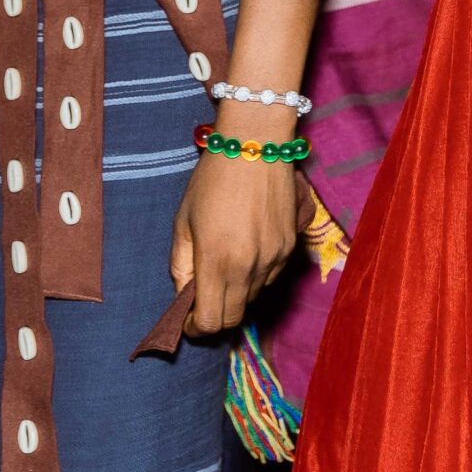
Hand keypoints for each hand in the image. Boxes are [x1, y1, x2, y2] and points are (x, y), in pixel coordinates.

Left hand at [170, 146, 300, 335]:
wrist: (257, 143)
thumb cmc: (213, 179)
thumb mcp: (184, 220)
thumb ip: (181, 263)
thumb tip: (183, 294)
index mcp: (217, 262)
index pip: (210, 322)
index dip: (196, 328)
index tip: (188, 319)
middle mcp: (249, 268)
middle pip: (233, 317)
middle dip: (215, 316)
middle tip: (204, 299)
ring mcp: (274, 258)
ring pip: (254, 297)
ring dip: (236, 293)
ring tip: (226, 264)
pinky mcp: (291, 246)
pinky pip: (271, 276)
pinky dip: (256, 275)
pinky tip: (247, 248)